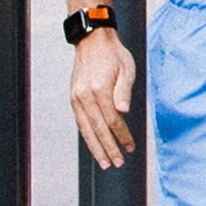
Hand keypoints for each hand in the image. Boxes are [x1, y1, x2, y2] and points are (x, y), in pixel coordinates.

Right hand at [70, 26, 136, 170]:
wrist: (93, 41)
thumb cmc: (114, 55)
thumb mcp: (126, 69)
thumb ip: (124, 92)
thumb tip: (123, 113)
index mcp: (99, 90)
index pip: (113, 121)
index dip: (122, 136)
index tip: (131, 148)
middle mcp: (85, 97)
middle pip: (98, 130)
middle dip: (108, 149)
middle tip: (117, 164)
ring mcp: (77, 98)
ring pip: (86, 129)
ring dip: (96, 148)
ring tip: (105, 162)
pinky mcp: (74, 98)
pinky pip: (80, 122)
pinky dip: (87, 136)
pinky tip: (94, 145)